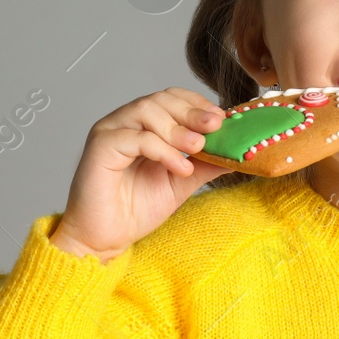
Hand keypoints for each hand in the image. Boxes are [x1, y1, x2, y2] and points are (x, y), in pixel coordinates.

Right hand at [51, 87, 234, 262]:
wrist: (104, 239)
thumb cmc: (134, 209)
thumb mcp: (181, 182)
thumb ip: (205, 164)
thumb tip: (237, 152)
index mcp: (142, 126)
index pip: (170, 98)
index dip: (196, 103)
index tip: (221, 119)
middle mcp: (124, 123)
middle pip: (159, 99)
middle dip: (191, 111)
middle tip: (215, 127)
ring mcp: (110, 132)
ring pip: (146, 111)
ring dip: (178, 129)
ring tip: (198, 148)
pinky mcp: (100, 147)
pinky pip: (135, 138)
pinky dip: (163, 150)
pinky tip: (181, 168)